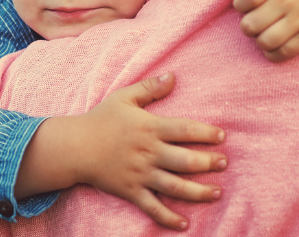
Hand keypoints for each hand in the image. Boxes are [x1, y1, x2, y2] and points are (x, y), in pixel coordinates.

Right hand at [15, 73, 226, 230]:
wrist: (73, 146)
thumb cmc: (100, 119)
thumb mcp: (123, 97)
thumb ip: (149, 87)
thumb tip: (173, 76)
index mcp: (149, 128)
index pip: (184, 129)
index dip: (206, 133)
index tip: (222, 136)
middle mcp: (148, 152)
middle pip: (185, 160)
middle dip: (208, 163)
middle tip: (224, 163)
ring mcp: (140, 174)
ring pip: (174, 186)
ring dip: (198, 192)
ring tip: (217, 193)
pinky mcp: (130, 191)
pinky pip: (152, 207)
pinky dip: (168, 218)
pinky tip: (184, 224)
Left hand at [233, 0, 298, 61]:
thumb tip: (239, 3)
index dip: (240, 4)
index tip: (246, 3)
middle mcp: (288, 0)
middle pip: (250, 25)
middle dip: (248, 25)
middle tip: (256, 21)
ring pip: (264, 42)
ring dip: (259, 40)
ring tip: (265, 33)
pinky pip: (283, 53)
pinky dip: (273, 53)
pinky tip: (275, 44)